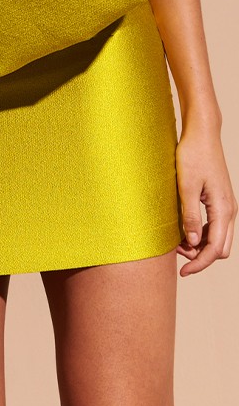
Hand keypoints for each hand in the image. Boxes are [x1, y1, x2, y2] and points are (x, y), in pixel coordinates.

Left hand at [176, 121, 236, 274]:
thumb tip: (194, 242)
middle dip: (200, 256)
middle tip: (177, 252)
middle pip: (220, 248)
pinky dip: (202, 233)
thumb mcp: (186, 185)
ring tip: (177, 241)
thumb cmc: (193, 155)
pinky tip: (185, 229)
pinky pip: (215, 226)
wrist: (202, 133)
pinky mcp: (219, 200)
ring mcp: (226, 205)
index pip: (215, 249)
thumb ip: (190, 215)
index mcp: (223, 209)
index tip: (183, 272)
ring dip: (200, 244)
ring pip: (218, 238)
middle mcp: (229, 210)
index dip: (199, 263)